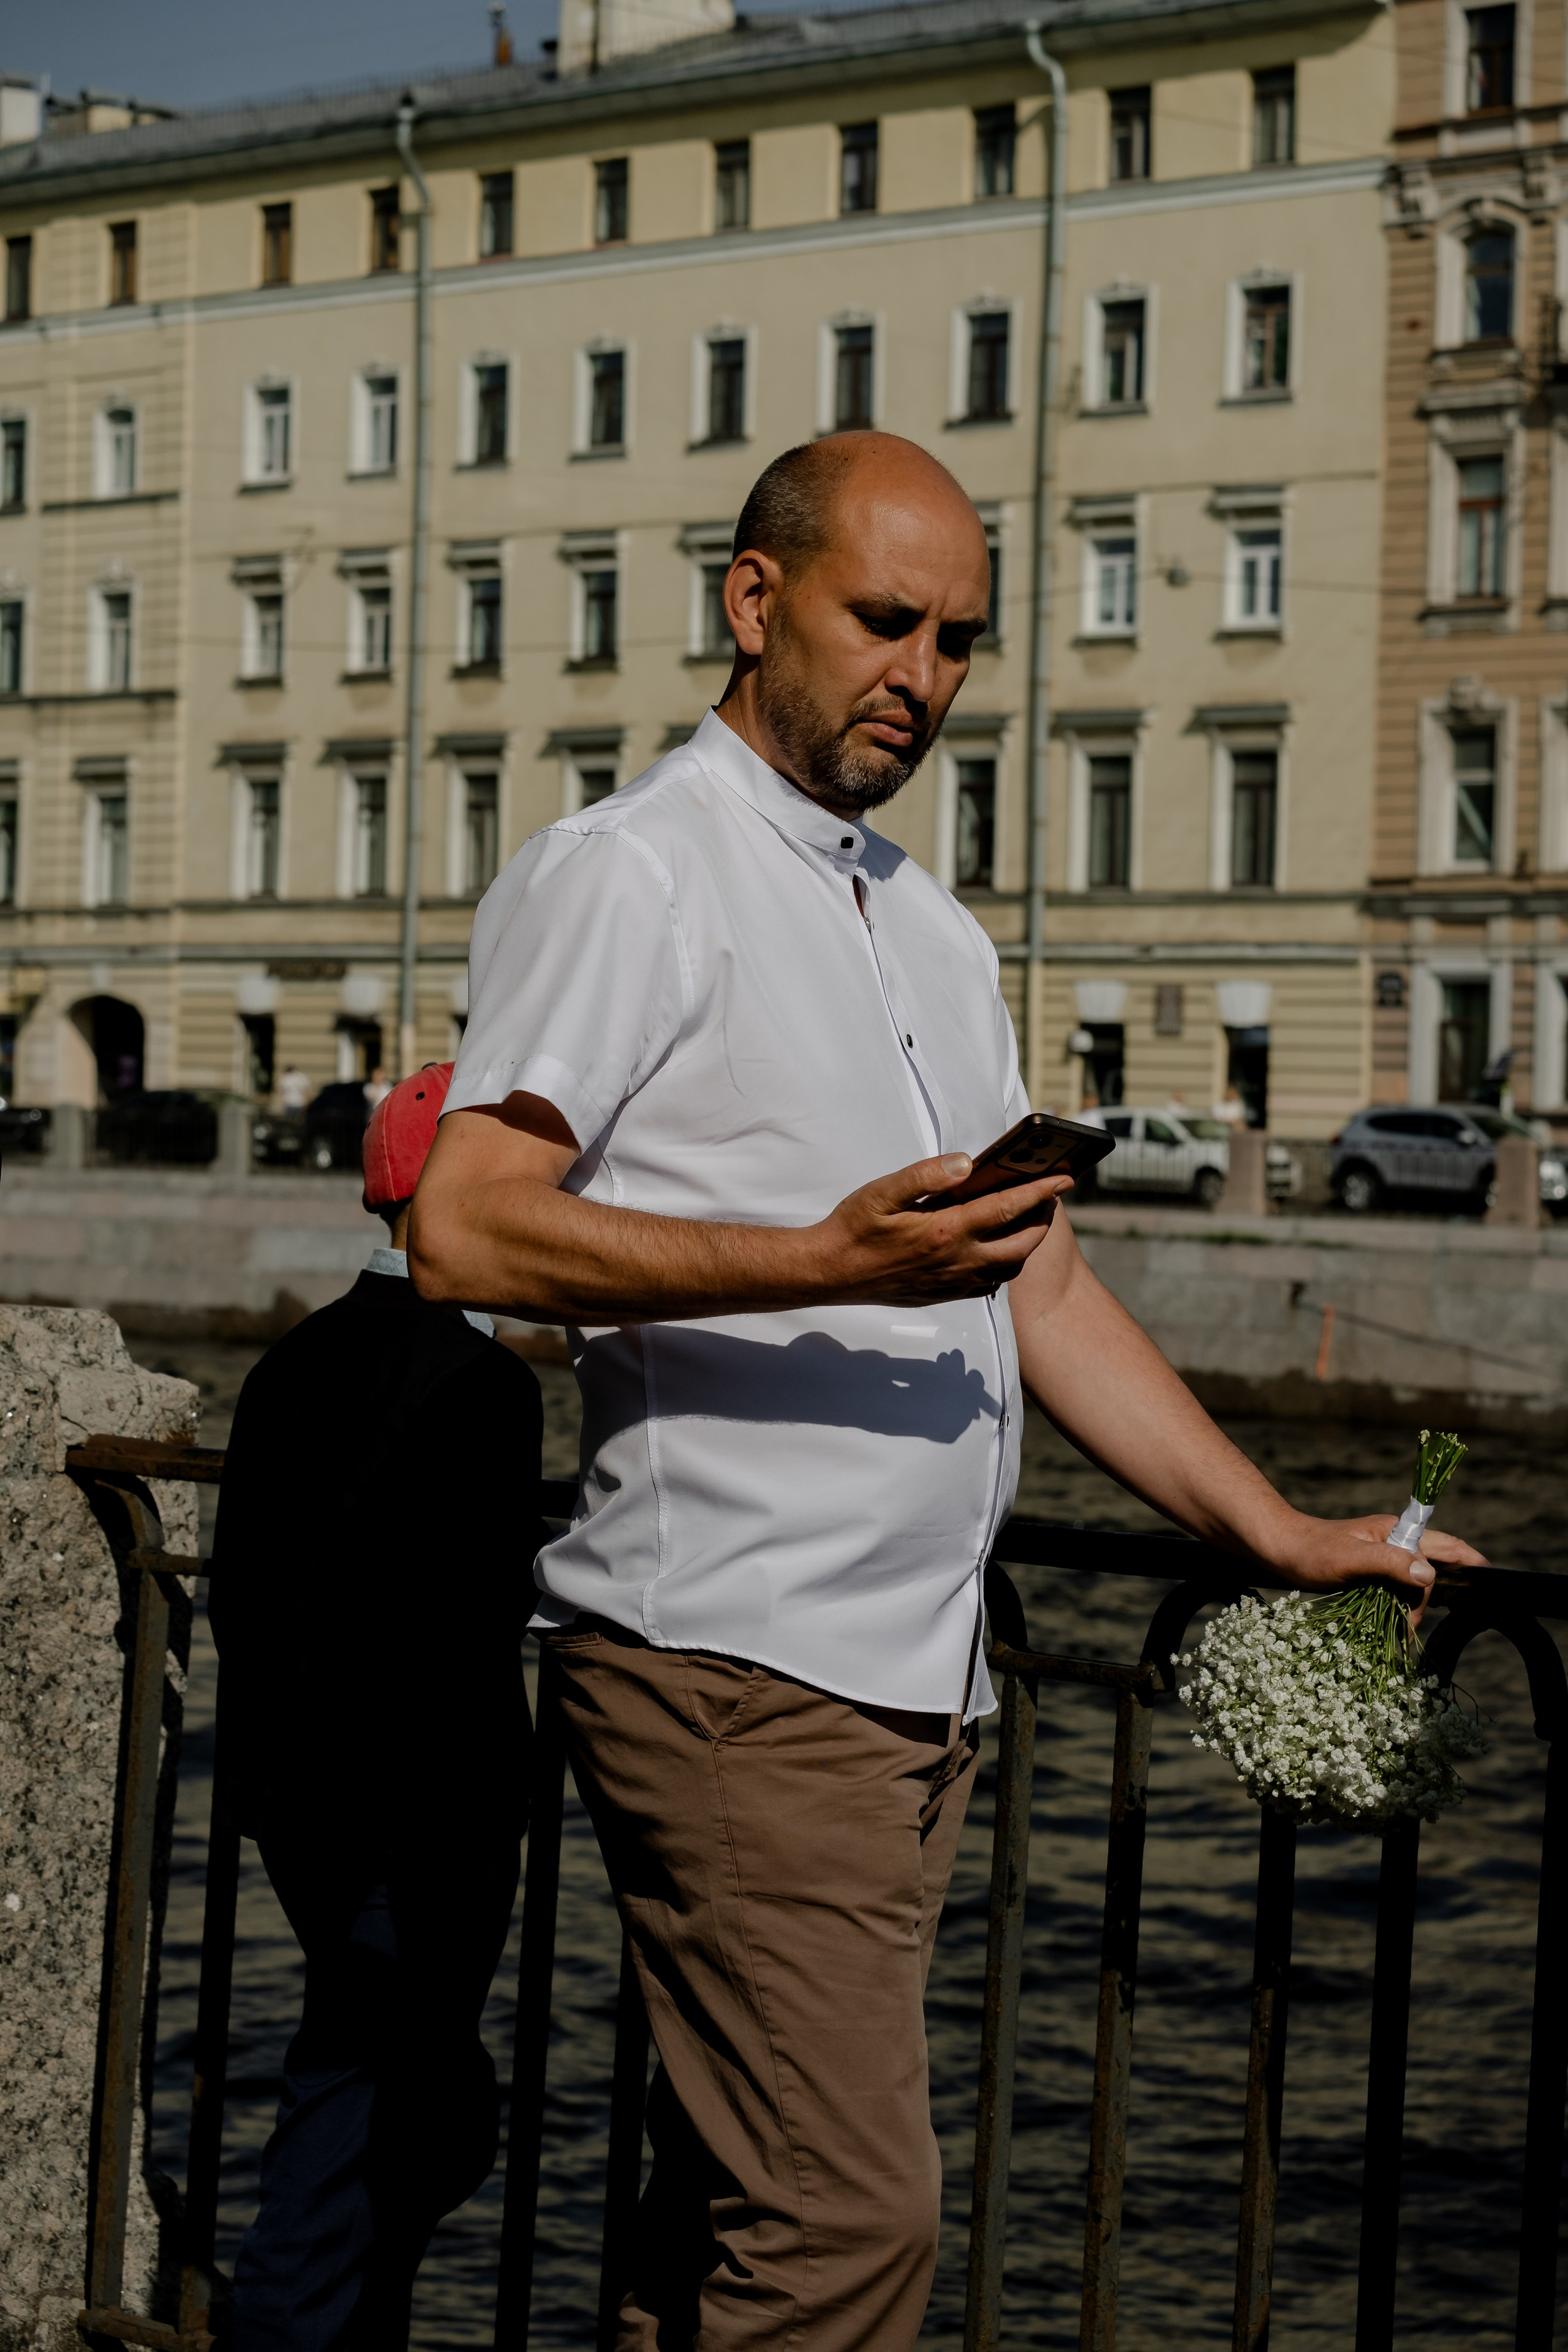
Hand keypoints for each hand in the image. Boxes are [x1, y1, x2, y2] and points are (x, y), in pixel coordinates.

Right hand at [806, 1151, 1071, 1307]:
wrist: (830, 1273)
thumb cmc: (853, 1228)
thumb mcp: (883, 1191)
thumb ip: (926, 1174)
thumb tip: (967, 1163)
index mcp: (945, 1231)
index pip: (1007, 1208)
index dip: (1041, 1192)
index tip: (1065, 1179)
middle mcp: (956, 1261)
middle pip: (1021, 1244)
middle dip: (1043, 1220)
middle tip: (1050, 1199)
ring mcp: (952, 1282)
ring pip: (1009, 1269)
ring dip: (1026, 1245)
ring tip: (1027, 1221)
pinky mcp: (943, 1295)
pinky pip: (987, 1285)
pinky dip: (1002, 1267)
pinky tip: (994, 1251)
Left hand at [1267, 1513, 1489, 1629]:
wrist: (1275, 1549)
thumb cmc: (1310, 1550)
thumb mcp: (1351, 1557)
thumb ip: (1390, 1563)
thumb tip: (1429, 1575)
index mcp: (1396, 1531)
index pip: (1444, 1544)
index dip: (1469, 1559)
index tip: (1490, 1576)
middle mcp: (1393, 1542)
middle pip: (1431, 1571)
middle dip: (1425, 1600)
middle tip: (1405, 1623)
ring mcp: (1381, 1557)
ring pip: (1411, 1585)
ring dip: (1406, 1608)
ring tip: (1391, 1628)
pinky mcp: (1368, 1573)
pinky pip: (1393, 1591)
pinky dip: (1393, 1609)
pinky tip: (1385, 1624)